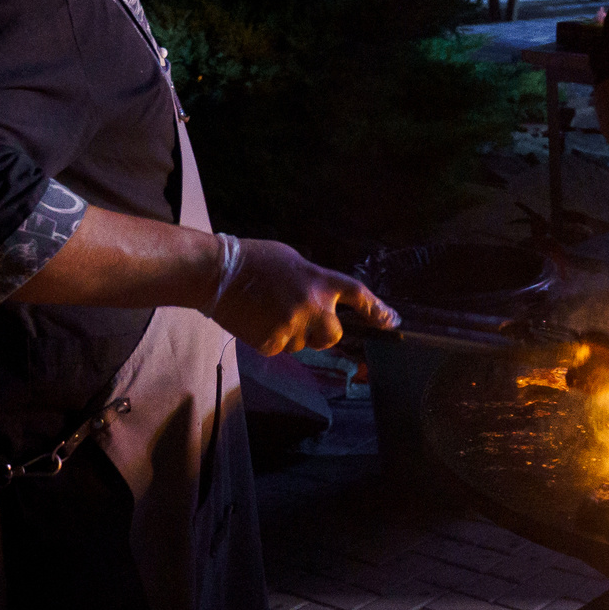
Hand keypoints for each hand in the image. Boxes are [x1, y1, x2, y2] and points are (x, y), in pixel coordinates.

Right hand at [211, 239, 394, 353]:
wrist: (217, 272)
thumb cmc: (254, 260)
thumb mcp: (293, 261)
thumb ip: (313, 281)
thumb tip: (325, 301)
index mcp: (319, 280)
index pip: (358, 295)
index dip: (377, 310)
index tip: (391, 322)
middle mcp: (312, 305)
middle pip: (333, 336)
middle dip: (322, 334)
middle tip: (301, 322)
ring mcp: (292, 326)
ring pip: (302, 344)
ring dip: (290, 335)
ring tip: (267, 312)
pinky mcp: (272, 342)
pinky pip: (279, 349)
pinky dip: (269, 340)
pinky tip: (255, 321)